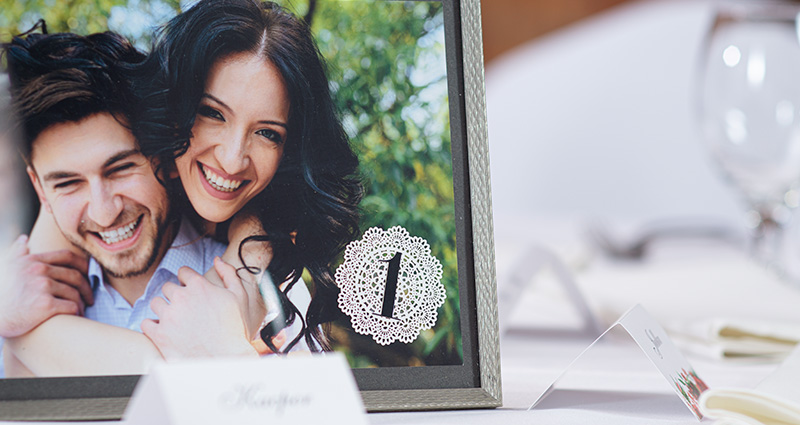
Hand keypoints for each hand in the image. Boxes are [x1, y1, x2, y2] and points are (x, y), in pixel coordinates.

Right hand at [0, 235, 91, 337]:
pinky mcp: (45, 305)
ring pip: (75, 292)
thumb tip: (23, 239)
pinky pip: (72, 306)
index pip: (68, 256)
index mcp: (33, 261)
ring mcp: (42, 287)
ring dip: (82, 302)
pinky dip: (77, 311)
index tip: (89, 274)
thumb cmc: (2, 294)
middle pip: (75, 276)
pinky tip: (76, 315)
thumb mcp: (7, 268)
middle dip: (86, 287)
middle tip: (90, 297)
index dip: (83, 264)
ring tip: (82, 308)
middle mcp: (39, 270)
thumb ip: (17, 253)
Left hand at [142, 257, 257, 359]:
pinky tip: (164, 330)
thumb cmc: (235, 328)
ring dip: (164, 309)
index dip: (187, 280)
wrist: (226, 358)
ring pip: (155, 303)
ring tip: (175, 319)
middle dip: (175, 295)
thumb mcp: (238, 296)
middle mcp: (181, 298)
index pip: (183, 272)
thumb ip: (228, 274)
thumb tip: (217, 260)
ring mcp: (169, 316)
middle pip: (168, 287)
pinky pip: (147, 323)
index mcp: (199, 286)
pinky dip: (153, 326)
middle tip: (185, 307)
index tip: (190, 290)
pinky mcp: (160, 334)